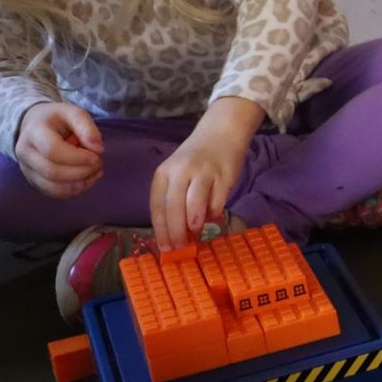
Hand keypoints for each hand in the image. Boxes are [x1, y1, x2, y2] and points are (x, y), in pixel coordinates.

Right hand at [15, 102, 103, 198]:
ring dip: (80, 184)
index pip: (52, 151)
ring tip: (96, 172)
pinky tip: (87, 179)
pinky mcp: (34, 180)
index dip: (78, 157)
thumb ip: (87, 127)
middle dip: (81, 172)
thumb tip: (98, 149)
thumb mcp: (74, 112)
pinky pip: (53, 192)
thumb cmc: (58, 119)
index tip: (97, 155)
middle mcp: (25, 153)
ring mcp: (27, 169)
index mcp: (33, 132)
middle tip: (99, 163)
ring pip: (52, 187)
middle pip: (52, 172)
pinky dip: (74, 190)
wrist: (36, 125)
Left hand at [149, 110, 253, 250]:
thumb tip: (176, 231)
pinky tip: (212, 214)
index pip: (157, 206)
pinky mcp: (224, 175)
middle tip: (181, 246)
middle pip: (173, 208)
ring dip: (194, 223)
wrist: (221, 133)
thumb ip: (173, 198)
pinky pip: (217, 201)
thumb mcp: (176, 174)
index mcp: (163, 173)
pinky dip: (213, 213)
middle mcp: (181, 172)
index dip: (160, 230)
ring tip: (196, 231)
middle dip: (176, 232)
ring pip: (194, 205)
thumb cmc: (195, 159)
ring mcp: (203, 172)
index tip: (165, 247)